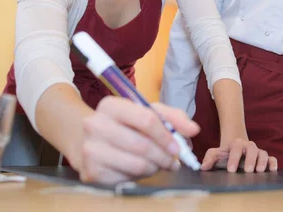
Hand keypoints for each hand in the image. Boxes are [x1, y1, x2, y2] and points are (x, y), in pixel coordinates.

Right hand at [74, 97, 199, 183]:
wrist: (89, 142)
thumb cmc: (125, 126)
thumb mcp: (148, 114)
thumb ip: (173, 118)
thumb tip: (193, 129)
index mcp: (111, 105)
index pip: (147, 119)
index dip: (166, 135)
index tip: (178, 147)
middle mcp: (95, 124)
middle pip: (143, 145)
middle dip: (164, 156)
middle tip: (173, 162)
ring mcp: (90, 149)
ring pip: (137, 164)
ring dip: (155, 167)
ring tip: (157, 164)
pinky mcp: (90, 172)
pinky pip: (126, 178)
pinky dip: (140, 177)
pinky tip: (140, 170)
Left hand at [201, 138, 277, 172]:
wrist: (235, 151)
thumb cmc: (225, 154)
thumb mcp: (215, 154)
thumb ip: (209, 158)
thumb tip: (203, 166)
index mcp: (236, 144)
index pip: (235, 148)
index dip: (233, 158)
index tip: (231, 169)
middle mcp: (248, 146)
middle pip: (251, 149)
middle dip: (249, 160)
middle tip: (247, 170)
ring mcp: (258, 152)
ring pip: (262, 153)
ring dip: (261, 162)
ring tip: (259, 171)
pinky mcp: (265, 159)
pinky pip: (271, 158)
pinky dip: (273, 163)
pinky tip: (272, 170)